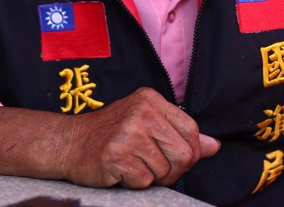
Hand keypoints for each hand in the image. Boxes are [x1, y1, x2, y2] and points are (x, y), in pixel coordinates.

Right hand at [60, 87, 219, 188]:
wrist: (68, 143)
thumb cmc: (111, 134)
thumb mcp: (146, 123)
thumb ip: (180, 133)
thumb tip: (214, 146)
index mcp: (150, 99)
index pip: (192, 130)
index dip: (189, 152)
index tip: (173, 157)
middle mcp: (141, 112)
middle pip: (185, 153)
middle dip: (174, 170)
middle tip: (153, 168)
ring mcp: (128, 133)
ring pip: (165, 170)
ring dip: (151, 176)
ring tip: (132, 165)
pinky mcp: (117, 155)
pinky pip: (145, 181)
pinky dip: (135, 183)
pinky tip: (121, 171)